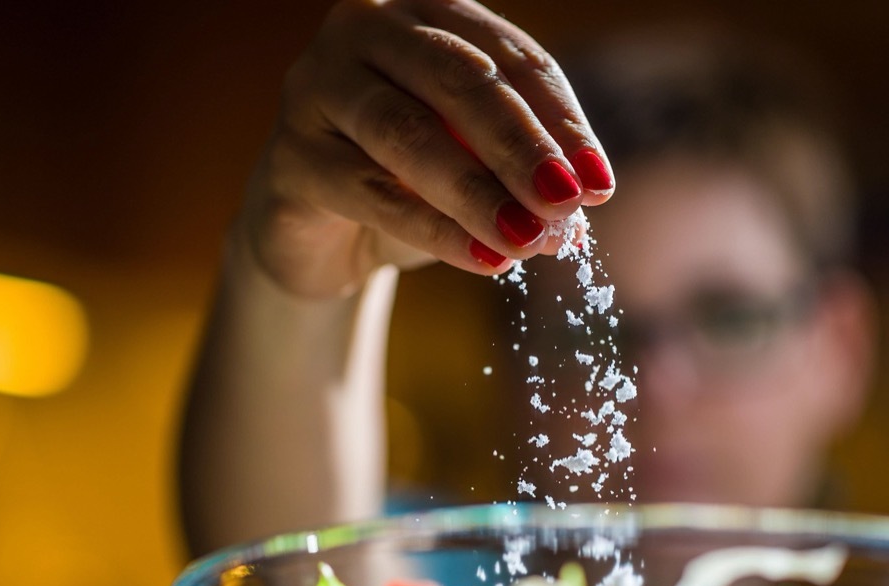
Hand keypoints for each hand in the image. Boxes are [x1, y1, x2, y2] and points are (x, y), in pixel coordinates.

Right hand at [235, 0, 615, 297]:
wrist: (320, 234)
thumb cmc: (410, 183)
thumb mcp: (474, 167)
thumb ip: (520, 173)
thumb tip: (577, 211)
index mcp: (429, 14)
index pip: (512, 58)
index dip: (562, 122)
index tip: (598, 186)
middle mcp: (367, 29)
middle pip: (460, 80)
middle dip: (522, 147)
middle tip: (566, 204)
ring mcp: (318, 85)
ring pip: (408, 133)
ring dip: (478, 191)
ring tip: (528, 239)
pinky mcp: (290, 153)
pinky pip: (369, 192)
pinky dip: (433, 229)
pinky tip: (483, 258)